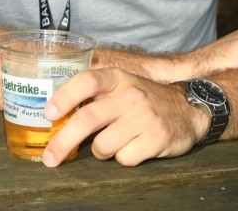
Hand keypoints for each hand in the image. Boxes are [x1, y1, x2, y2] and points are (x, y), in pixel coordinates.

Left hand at [42, 68, 205, 166]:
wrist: (188, 109)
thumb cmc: (142, 100)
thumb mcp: (120, 86)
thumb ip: (93, 96)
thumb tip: (54, 116)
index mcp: (117, 78)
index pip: (86, 81)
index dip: (64, 97)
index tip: (49, 114)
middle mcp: (130, 94)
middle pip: (87, 118)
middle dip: (63, 141)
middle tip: (50, 158)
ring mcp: (145, 116)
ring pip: (103, 145)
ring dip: (99, 151)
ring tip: (109, 144)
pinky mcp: (158, 138)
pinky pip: (125, 158)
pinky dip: (121, 158)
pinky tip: (131, 148)